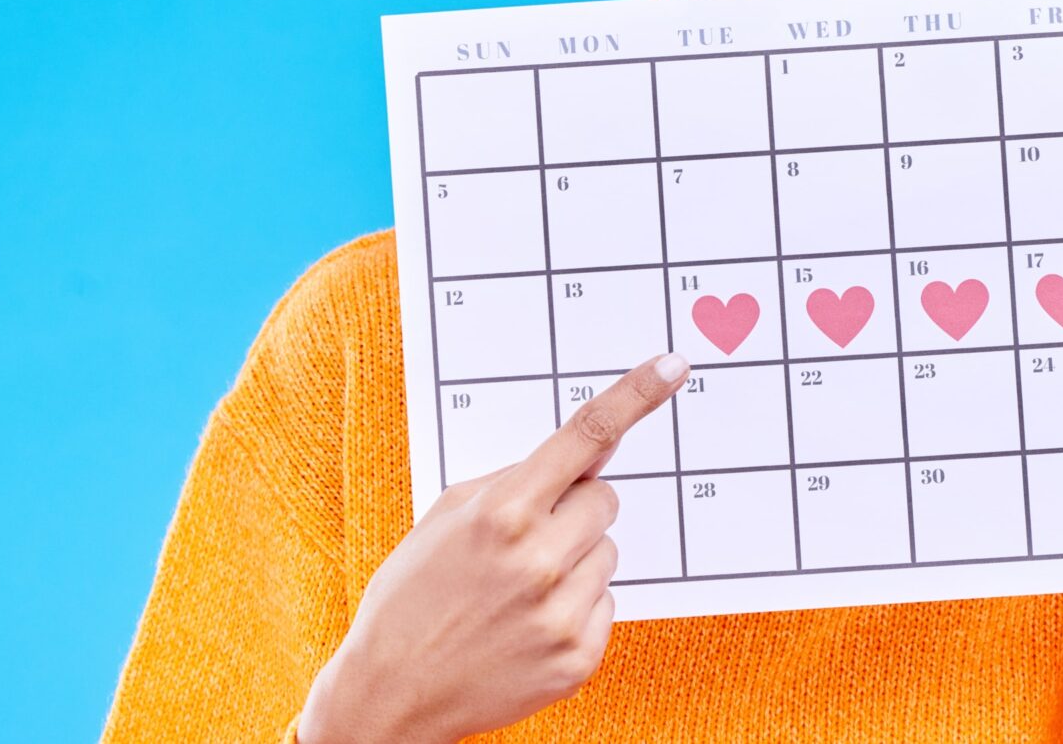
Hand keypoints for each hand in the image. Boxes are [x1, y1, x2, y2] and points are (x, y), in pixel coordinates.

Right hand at [297, 353, 689, 743]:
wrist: (389, 695)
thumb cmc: (412, 599)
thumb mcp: (446, 519)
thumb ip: (516, 478)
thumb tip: (588, 449)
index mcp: (501, 515)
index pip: (584, 438)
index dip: (635, 397)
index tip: (673, 367)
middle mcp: (538, 561)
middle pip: (604, 498)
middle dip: (573, 508)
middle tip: (526, 539)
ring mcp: (562, 613)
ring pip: (608, 551)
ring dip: (574, 560)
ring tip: (516, 591)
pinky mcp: (579, 656)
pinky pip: (606, 601)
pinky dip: (575, 606)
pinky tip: (526, 625)